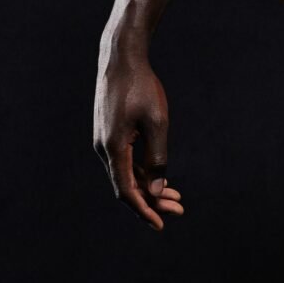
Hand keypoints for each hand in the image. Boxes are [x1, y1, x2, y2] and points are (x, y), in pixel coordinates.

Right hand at [93, 48, 183, 230]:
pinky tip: (159, 176)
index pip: (126, 190)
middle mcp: (103, 147)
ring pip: (125, 173)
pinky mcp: (108, 132)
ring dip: (148, 186)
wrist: (121, 58)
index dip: (144, 210)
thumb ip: (157, 158)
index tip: (161, 224)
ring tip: (176, 197)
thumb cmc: (141, 87)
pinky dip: (141, 171)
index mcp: (112, 147)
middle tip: (179, 209)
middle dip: (152, 201)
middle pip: (126, 185)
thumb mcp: (157, 123)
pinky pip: (124, 160)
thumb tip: (156, 189)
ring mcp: (104, 140)